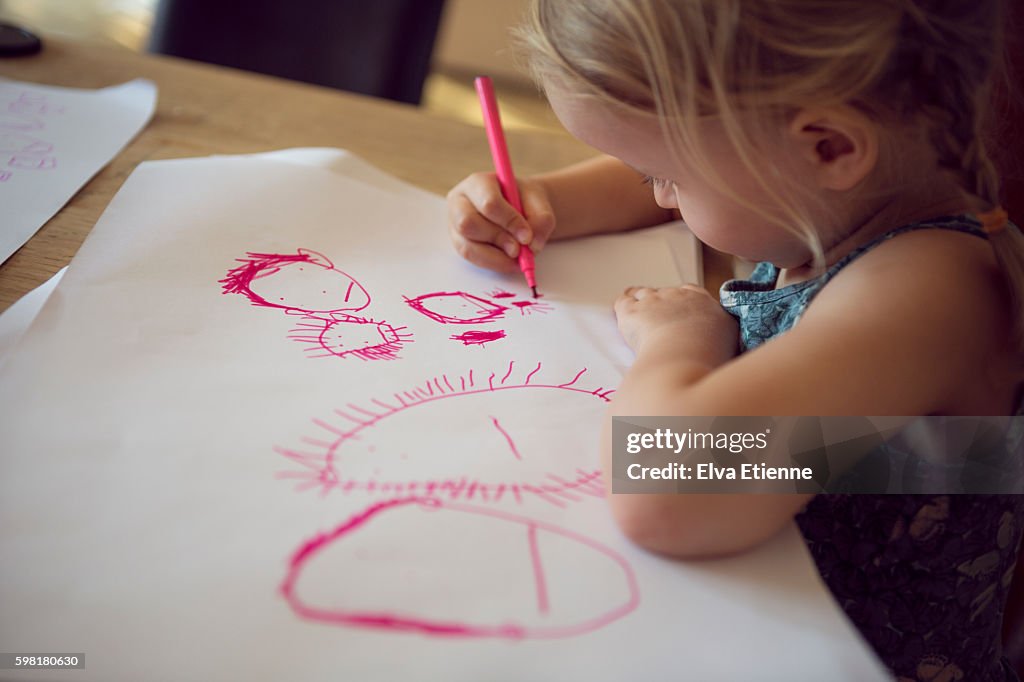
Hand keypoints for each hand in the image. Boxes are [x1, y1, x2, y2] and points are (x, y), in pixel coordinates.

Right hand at [447, 172, 555, 272]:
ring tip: (516, 258)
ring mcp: (455, 224)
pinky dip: (493, 263)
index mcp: (479, 183)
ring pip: (467, 245)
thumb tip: (532, 244)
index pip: (488, 203)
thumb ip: (541, 220)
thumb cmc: (524, 201)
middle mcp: (460, 201)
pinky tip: (509, 262)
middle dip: (497, 239)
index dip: (509, 222)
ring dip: (495, 257)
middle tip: (519, 250)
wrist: (519, 208)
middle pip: (468, 223)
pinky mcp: (459, 243)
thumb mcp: (539, 203)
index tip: (527, 236)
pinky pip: (471, 258)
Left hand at [614, 285, 738, 365]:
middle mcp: (676, 295)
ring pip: (644, 294)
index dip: (683, 302)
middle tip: (660, 322)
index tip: (682, 313)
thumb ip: (725, 334)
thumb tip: (729, 341)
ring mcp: (652, 301)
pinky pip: (624, 300)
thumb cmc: (709, 355)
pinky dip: (623, 304)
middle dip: (662, 305)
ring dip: (641, 303)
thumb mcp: (731, 341)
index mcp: (701, 300)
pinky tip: (622, 310)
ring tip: (639, 314)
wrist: (683, 359)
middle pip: (665, 293)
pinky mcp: (631, 311)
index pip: (690, 292)